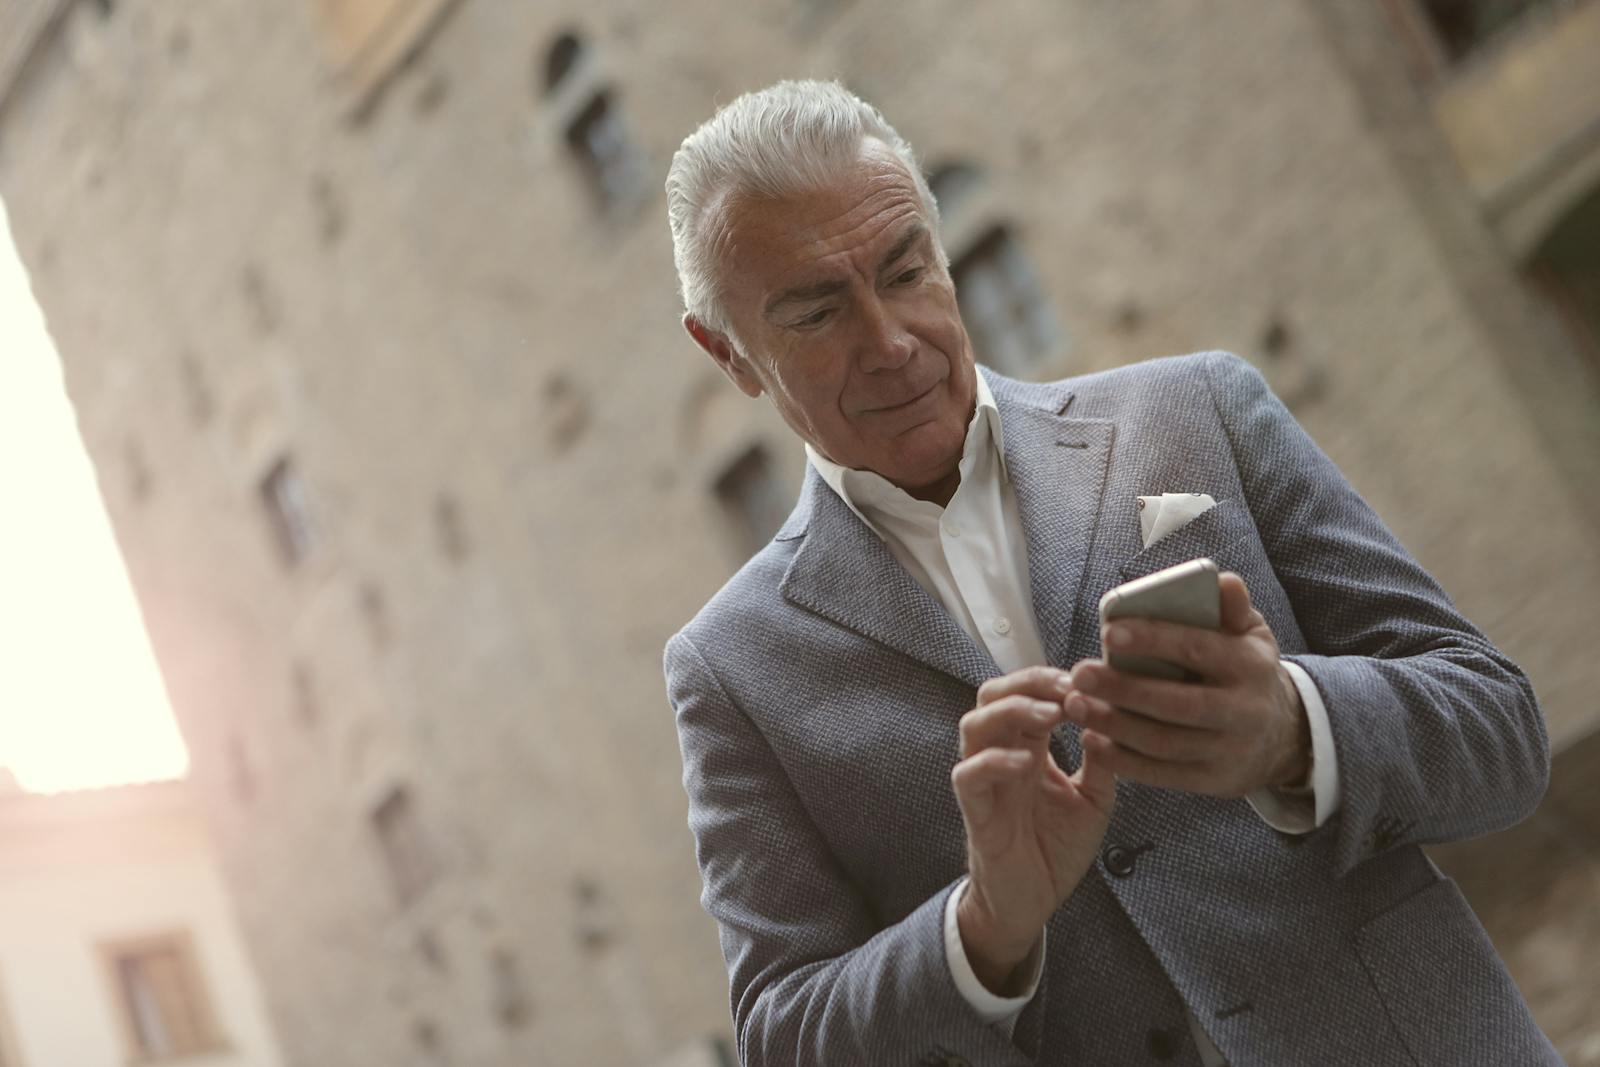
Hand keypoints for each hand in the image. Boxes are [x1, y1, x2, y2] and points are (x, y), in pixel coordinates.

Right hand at [950, 667, 1115, 993]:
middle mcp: (1002, 755)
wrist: (1033, 902)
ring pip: (973, 726)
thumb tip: (1110, 719)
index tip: (1087, 679)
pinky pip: (969, 775)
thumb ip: (1101, 762)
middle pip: (992, 695)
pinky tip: (1026, 762)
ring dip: (1012, 712)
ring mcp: (986, 781)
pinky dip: (994, 761)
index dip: (1050, 678)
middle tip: (1067, 688)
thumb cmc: (1056, 849)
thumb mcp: (1094, 800)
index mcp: (1028, 746)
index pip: (1026, 693)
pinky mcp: (976, 811)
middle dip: (1028, 683)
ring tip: (1051, 716)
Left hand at [1062, 571, 1309, 796]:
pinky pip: (1162, 773)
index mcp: (1250, 665)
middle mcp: (1243, 711)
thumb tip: (1222, 580)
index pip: (1198, 649)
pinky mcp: (1213, 781)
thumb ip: (1232, 609)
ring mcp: (1228, 750)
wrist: (1282, 736)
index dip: (1154, 640)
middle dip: (1123, 689)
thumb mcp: (1252, 635)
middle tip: (1079, 674)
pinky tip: (1091, 740)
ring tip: (1075, 706)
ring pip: (1164, 742)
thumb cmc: (1247, 671)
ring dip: (1114, 725)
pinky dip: (1123, 760)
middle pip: (1177, 703)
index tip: (1108, 632)